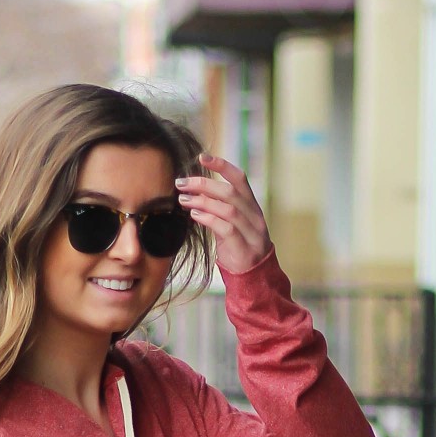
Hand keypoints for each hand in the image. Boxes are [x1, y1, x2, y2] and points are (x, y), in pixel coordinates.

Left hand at [176, 154, 271, 276]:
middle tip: (181, 183)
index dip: (221, 166)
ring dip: (202, 201)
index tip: (201, 157)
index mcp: (252, 206)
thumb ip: (218, 208)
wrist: (254, 279)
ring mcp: (252, 233)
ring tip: (183, 199)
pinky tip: (194, 215)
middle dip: (203, 184)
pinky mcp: (245, 249)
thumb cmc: (237, 248)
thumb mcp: (230, 224)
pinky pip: (226, 228)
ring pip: (228, 209)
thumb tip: (192, 192)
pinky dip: (208, 219)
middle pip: (230, 192)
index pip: (240, 179)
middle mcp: (255, 217)